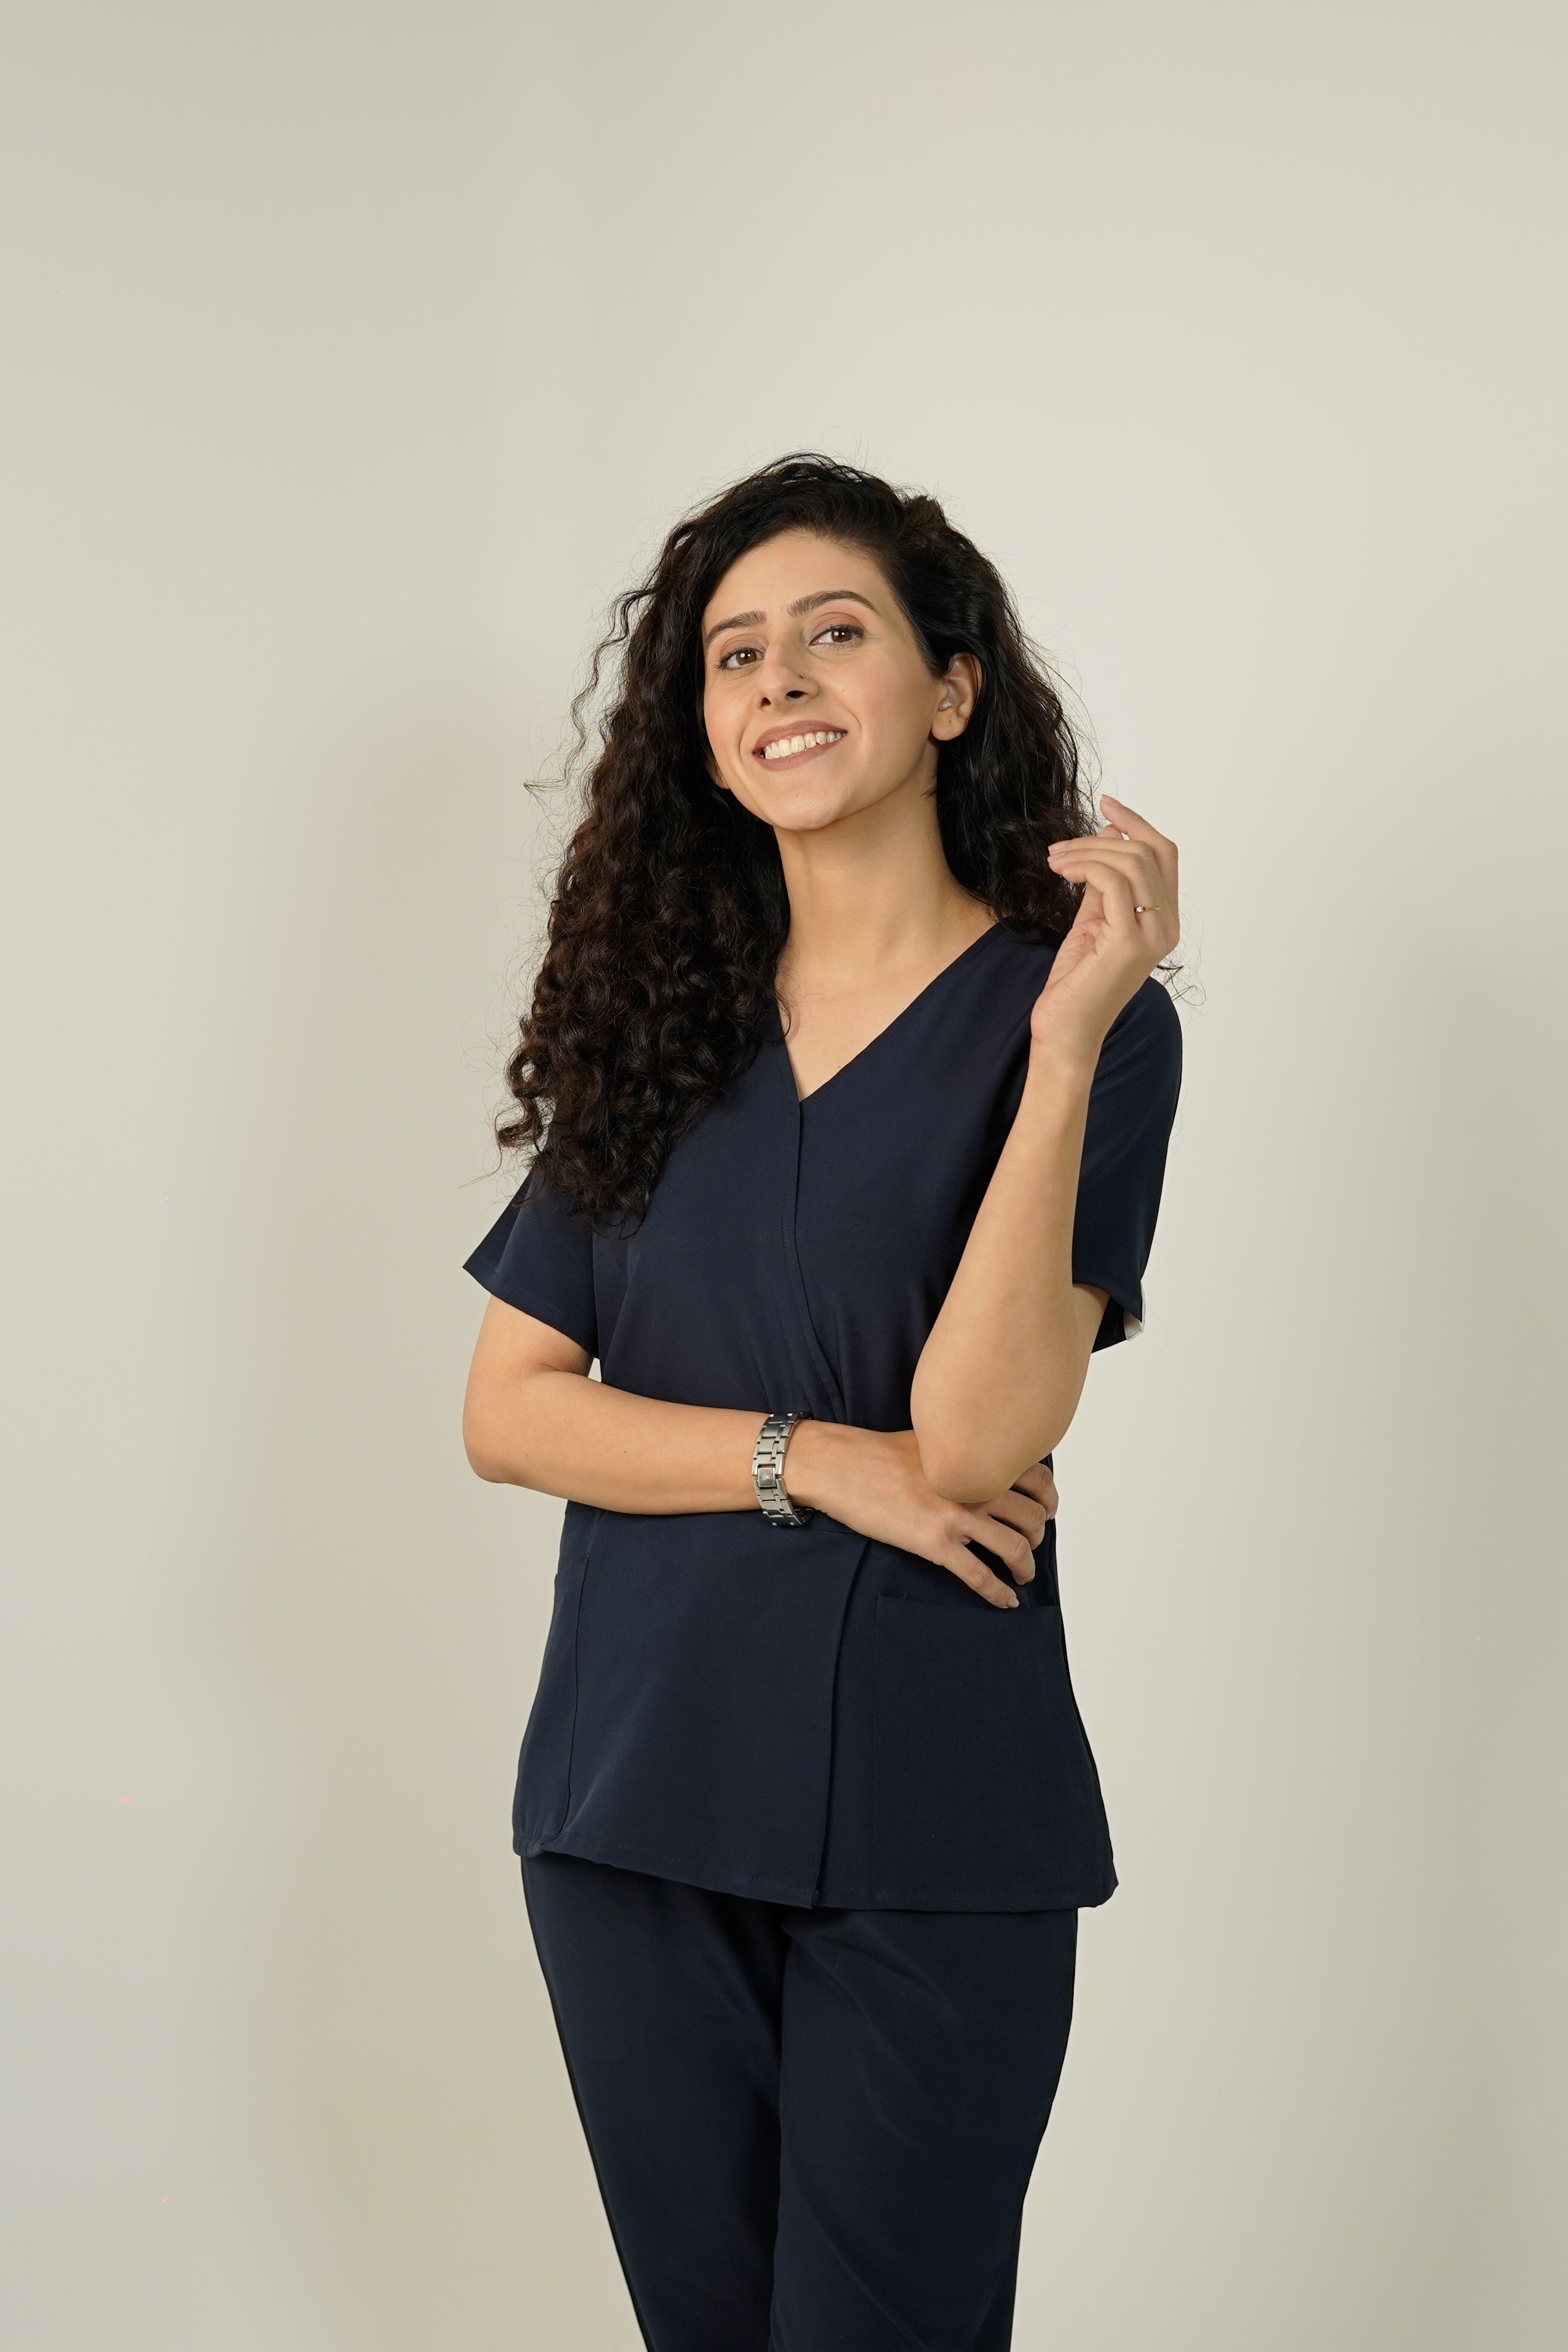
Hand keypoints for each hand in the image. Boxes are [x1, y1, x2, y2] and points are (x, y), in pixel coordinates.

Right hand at [785, 1425, 1058, 1608]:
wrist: (842, 1466)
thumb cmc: (881, 1453)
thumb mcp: (935, 1440)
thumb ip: (966, 1455)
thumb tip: (989, 1469)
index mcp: (976, 1458)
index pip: (1038, 1480)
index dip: (1049, 1501)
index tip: (1046, 1512)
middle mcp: (975, 1486)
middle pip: (1032, 1518)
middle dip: (1037, 1537)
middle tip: (1029, 1545)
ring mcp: (957, 1517)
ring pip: (1015, 1548)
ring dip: (1026, 1567)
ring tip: (1022, 1574)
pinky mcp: (935, 1543)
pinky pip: (979, 1576)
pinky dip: (999, 1593)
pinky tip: (1006, 1601)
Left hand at [1035, 796, 1178, 1063]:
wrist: (1065, 1031)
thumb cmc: (1076, 982)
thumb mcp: (1093, 921)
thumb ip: (1105, 884)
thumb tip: (1109, 837)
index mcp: (1164, 921)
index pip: (1163, 855)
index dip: (1137, 823)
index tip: (1106, 802)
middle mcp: (1167, 927)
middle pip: (1150, 852)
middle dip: (1102, 836)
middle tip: (1061, 846)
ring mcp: (1152, 935)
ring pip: (1131, 862)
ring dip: (1087, 850)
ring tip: (1055, 859)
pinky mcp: (1128, 942)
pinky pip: (1111, 882)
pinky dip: (1085, 866)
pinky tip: (1061, 871)